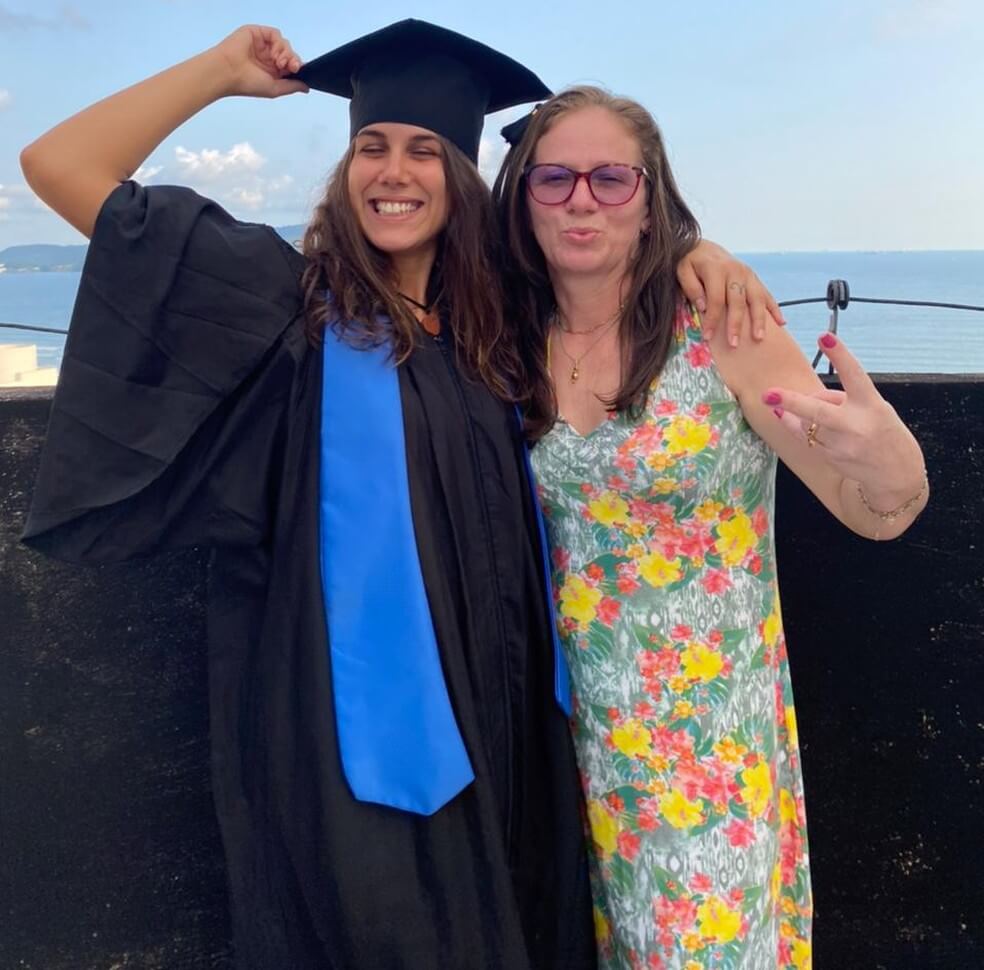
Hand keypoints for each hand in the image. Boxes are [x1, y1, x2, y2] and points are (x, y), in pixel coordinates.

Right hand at [213, 25, 307, 98]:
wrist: (228, 72)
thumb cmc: (247, 83)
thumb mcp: (275, 89)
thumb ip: (291, 86)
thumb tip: (307, 87)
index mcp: (271, 70)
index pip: (290, 65)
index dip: (296, 67)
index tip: (297, 71)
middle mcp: (267, 57)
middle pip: (289, 53)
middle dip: (293, 60)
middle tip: (291, 67)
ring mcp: (262, 44)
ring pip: (284, 43)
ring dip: (286, 53)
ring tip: (279, 63)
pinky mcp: (257, 33)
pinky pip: (275, 34)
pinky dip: (279, 43)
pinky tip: (275, 54)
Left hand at [676, 240, 784, 345]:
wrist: (703, 247)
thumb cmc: (690, 262)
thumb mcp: (682, 270)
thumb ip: (691, 287)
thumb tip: (703, 306)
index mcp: (716, 268)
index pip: (716, 299)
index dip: (712, 319)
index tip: (707, 336)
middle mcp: (735, 271)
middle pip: (738, 301)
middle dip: (736, 324)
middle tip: (734, 344)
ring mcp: (748, 274)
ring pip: (756, 298)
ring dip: (759, 319)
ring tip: (759, 338)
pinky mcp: (754, 278)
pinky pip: (766, 294)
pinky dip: (774, 308)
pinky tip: (781, 323)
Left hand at [763, 332, 924, 503]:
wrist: (895, 475)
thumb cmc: (884, 433)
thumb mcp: (876, 409)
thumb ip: (845, 400)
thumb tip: (809, 397)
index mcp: (872, 404)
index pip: (854, 375)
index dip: (839, 355)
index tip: (825, 337)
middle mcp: (856, 425)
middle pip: (818, 411)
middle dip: (791, 402)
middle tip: (767, 393)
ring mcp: (841, 445)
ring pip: (806, 423)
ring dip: (800, 413)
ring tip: (803, 410)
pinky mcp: (831, 458)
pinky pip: (805, 438)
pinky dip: (795, 426)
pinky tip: (785, 417)